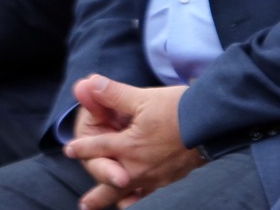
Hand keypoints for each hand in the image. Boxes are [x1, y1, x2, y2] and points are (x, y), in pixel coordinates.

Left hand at [62, 77, 200, 209]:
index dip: (81, 148)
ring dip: (115, 200)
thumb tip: (89, 83)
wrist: (210, 124)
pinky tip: (138, 202)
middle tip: (84, 205)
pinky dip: (141, 200)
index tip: (69, 150)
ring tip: (109, 208)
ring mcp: (153, 177)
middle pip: (109, 182)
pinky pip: (150, 196)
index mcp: (127, 146)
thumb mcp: (143, 98)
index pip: (97, 147)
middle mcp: (136, 166)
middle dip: (96, 193)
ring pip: (128, 194)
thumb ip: (114, 93)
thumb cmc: (178, 108)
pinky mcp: (170, 180)